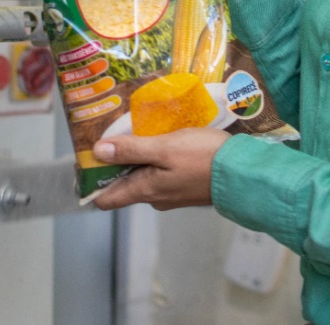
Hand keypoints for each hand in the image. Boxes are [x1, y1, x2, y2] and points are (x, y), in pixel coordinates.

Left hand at [90, 127, 230, 210]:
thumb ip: (131, 150)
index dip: (91, 181)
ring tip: (136, 129)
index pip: (106, 199)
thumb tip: (98, 152)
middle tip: (111, 133)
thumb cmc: (203, 158)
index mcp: (145, 191)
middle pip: (123, 184)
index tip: (85, 158)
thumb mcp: (164, 148)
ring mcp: (171, 193)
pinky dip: (156, 158)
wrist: (244, 172)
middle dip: (114, 162)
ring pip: (143, 176)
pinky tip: (162, 138)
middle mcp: (155, 197)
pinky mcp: (186, 185)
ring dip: (137, 157)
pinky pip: (161, 172)